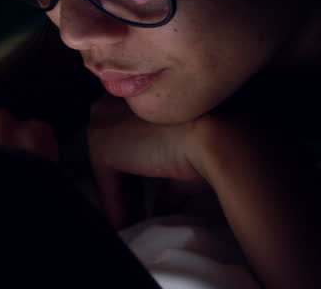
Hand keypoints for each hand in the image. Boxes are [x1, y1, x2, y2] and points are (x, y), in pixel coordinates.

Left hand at [87, 96, 211, 229]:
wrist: (218, 134)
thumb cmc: (213, 137)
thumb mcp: (183, 156)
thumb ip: (166, 178)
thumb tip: (164, 206)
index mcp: (135, 94)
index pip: (131, 141)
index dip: (139, 174)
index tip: (146, 200)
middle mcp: (114, 101)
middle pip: (118, 156)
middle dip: (129, 189)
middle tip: (139, 216)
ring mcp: (104, 120)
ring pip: (112, 171)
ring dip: (123, 201)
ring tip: (135, 225)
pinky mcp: (102, 144)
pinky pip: (108, 185)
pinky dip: (118, 209)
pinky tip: (129, 226)